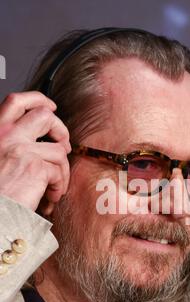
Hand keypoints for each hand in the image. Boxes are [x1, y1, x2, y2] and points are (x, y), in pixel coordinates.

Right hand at [0, 91, 70, 214]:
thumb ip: (10, 143)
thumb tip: (37, 139)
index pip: (17, 101)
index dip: (38, 99)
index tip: (51, 106)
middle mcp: (7, 136)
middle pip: (45, 116)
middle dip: (61, 129)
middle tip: (63, 145)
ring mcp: (22, 150)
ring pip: (58, 149)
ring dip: (62, 169)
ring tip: (55, 184)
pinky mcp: (36, 168)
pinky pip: (59, 171)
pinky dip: (59, 185)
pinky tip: (51, 195)